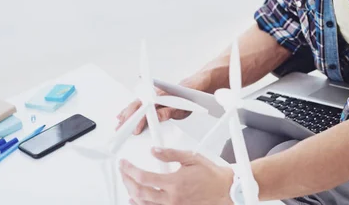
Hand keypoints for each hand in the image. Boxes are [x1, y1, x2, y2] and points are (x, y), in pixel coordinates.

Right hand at [116, 88, 191, 134]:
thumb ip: (168, 112)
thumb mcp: (180, 108)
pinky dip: (129, 111)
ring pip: (135, 106)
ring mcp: (150, 97)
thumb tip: (156, 116)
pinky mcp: (150, 100)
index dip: (139, 120)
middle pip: (136, 107)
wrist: (191, 88)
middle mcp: (152, 95)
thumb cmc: (187, 97)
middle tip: (120, 131)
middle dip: (127, 119)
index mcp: (159, 96)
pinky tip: (123, 116)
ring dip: (126, 115)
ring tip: (118, 125)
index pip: (145, 109)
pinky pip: (137, 106)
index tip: (135, 130)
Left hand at [119, 147, 233, 204]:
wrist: (225, 191)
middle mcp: (171, 198)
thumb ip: (170, 154)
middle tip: (123, 172)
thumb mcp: (191, 158)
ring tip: (126, 183)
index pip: (144, 177)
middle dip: (126, 181)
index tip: (124, 164)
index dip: (129, 170)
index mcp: (174, 183)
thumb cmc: (211, 176)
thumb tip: (154, 150)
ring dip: (131, 193)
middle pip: (139, 192)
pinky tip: (136, 199)